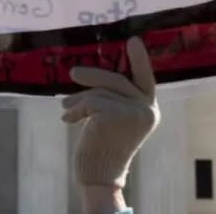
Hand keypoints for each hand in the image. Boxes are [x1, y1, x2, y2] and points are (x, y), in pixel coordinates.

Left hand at [62, 37, 159, 190]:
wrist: (99, 174)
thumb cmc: (103, 147)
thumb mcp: (113, 119)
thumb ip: (111, 98)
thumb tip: (89, 76)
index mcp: (149, 109)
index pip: (146, 79)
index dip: (140, 59)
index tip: (133, 40)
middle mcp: (146, 110)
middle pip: (116, 80)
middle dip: (92, 76)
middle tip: (72, 73)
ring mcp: (133, 113)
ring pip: (99, 92)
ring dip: (78, 100)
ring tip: (67, 108)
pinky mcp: (115, 116)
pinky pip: (90, 101)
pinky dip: (76, 109)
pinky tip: (68, 120)